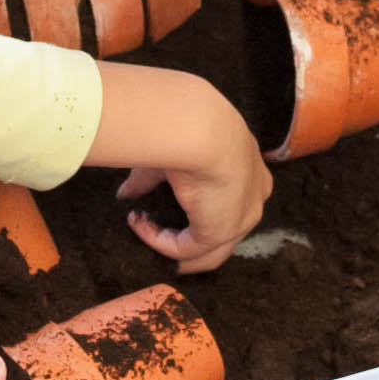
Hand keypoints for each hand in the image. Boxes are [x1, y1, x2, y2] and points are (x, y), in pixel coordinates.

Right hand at [97, 66, 271, 275]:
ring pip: (211, 253)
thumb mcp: (172, 154)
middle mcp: (254, 198)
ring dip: (178, 252)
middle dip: (196, 244)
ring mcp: (241, 219)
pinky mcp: (218, 232)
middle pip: (227, 235)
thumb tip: (125, 194)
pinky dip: (158, 240)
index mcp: (250, 171)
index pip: (234, 202)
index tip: (173, 210)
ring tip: (152, 245)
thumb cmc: (189, 128)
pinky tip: (139, 223)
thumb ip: (149, 178)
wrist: (198, 127)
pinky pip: (185, 248)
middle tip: (167, 246)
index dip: (205, 212)